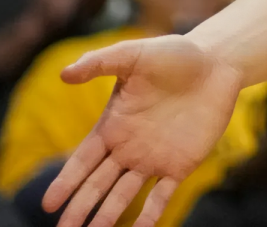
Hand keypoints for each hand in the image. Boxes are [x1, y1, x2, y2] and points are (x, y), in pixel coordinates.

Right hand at [43, 34, 245, 226]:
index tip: (49, 204)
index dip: (66, 182)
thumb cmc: (174, 56)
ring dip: (108, 215)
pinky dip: (150, 214)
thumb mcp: (134, 55)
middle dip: (80, 208)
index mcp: (112, 127)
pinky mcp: (181, 164)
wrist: (217, 63)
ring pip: (124, 195)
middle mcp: (128, 148)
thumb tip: (63, 74)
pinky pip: (162, 195)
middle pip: (97, 185)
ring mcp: (154, 159)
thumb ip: (99, 63)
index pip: (82, 161)